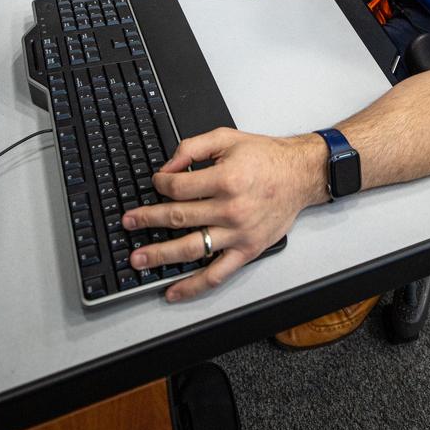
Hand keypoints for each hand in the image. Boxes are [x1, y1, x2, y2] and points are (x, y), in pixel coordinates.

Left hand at [122, 128, 324, 300]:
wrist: (300, 174)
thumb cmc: (265, 157)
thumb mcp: (227, 138)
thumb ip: (193, 147)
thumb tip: (167, 166)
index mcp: (225, 179)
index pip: (178, 187)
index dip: (160, 184)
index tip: (155, 183)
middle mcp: (231, 209)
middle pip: (178, 217)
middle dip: (148, 220)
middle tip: (128, 224)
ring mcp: (238, 233)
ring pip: (192, 248)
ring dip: (160, 255)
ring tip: (138, 259)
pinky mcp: (247, 251)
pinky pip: (217, 274)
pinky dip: (193, 286)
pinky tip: (173, 291)